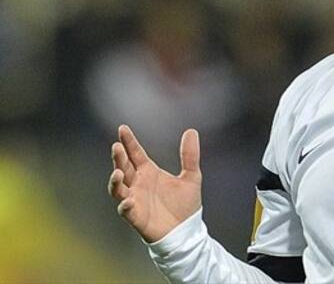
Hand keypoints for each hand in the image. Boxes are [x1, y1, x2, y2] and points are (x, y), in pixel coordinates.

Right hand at [107, 125, 202, 242]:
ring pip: (118, 188)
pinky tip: (128, 199)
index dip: (129, 141)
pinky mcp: (136, 217)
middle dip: (118, 158)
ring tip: (118, 172)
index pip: (135, 154)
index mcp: (149, 172)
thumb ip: (190, 155)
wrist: (186, 231)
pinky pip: (126, 210)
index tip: (122, 128)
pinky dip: (125, 205)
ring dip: (115, 180)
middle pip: (123, 167)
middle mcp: (138, 184)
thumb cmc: (185, 205)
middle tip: (116, 146)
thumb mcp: (192, 176)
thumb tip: (191, 130)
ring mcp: (135, 200)